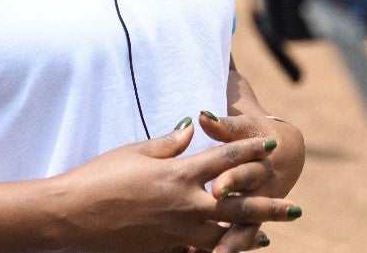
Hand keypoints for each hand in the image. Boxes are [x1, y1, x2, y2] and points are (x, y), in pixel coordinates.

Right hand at [55, 121, 300, 252]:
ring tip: (269, 236)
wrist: (72, 214)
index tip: (270, 144)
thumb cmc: (100, 176)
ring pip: (223, 234)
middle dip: (268, 204)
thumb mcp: (136, 151)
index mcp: (179, 173)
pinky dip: (217, 252)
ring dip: (249, 235)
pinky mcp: (165, 250)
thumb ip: (169, 143)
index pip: (225, 159)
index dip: (250, 149)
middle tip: (294, 207)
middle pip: (237, 204)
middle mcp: (184, 204)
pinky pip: (198, 252)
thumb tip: (193, 126)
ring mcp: (176, 231)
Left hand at [197, 113, 305, 252]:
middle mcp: (264, 188)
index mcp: (261, 162)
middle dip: (233, 215)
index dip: (232, 181)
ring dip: (235, 241)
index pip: (246, 171)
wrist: (286, 152)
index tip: (216, 190)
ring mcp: (260, 208)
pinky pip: (243, 238)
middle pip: (250, 204)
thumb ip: (224, 126)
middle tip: (217, 226)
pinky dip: (231, 247)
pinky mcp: (252, 222)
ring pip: (249, 228)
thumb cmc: (256, 133)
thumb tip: (203, 115)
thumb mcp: (245, 126)